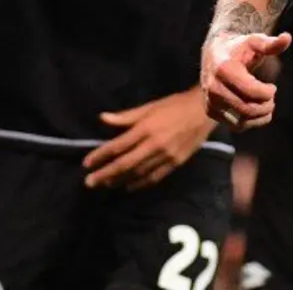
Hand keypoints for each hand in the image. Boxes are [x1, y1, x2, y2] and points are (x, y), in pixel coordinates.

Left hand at [83, 88, 214, 190]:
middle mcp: (155, 144)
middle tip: (89, 182)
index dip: (100, 155)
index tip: (86, 163)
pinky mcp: (176, 163)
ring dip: (120, 180)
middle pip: (125, 164)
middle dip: (105, 174)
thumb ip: (126, 116)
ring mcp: (166, 156)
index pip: (118, 146)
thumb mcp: (149, 107)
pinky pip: (155, 177)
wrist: (205, 111)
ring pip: (138, 173)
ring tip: (105, 185)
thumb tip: (102, 118)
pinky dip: (140, 184)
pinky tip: (129, 187)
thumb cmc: (175, 105)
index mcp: (146, 128)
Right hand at [201, 32, 290, 130]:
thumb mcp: (255, 41)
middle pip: (246, 108)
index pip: (250, 91)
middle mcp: (213, 87)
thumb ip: (271, 44)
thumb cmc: (240, 47)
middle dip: (265, 106)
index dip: (267, 93)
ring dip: (260, 116)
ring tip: (267, 104)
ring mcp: (211, 101)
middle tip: (272, 99)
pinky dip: (251, 122)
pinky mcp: (211, 111)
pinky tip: (259, 111)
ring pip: (241, 121)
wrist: (216, 53)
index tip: (273, 88)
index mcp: (224, 69)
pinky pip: (235, 125)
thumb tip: (287, 37)